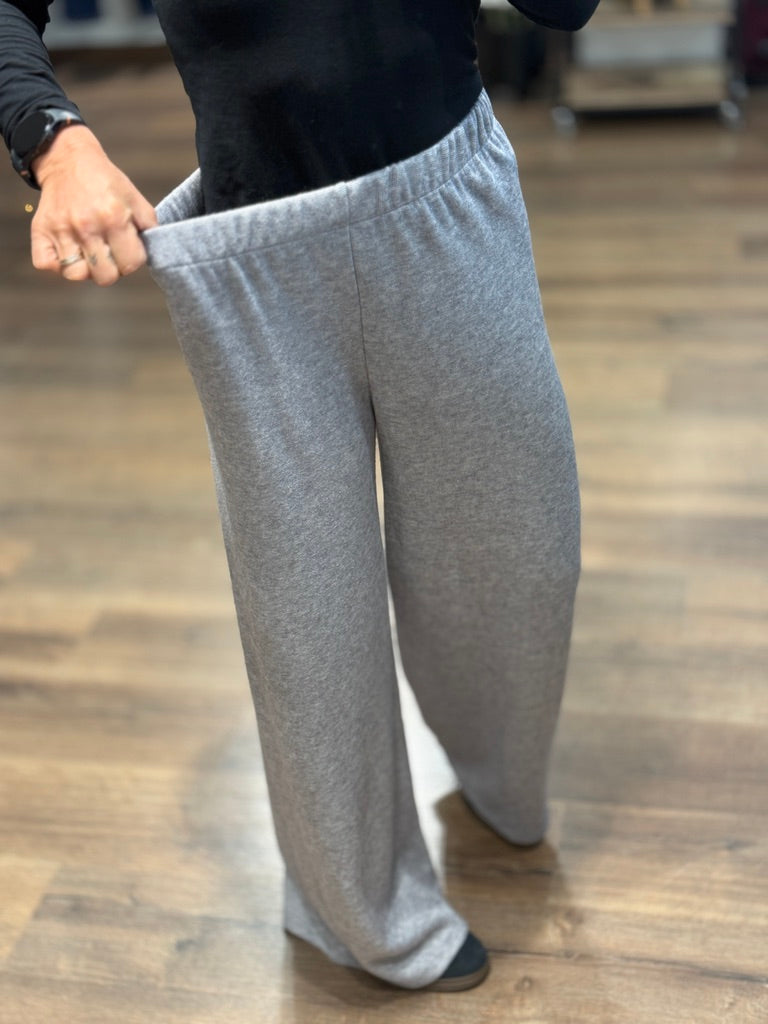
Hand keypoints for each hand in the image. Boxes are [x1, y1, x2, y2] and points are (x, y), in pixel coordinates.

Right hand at [30, 124, 157, 285]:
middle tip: (109, 253)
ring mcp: (62, 230)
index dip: (132, 260)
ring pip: (76, 275)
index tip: (127, 249)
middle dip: (112, 269)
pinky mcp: (41, 230)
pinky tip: (68, 251)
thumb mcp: (134, 197)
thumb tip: (156, 250)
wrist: (68, 159)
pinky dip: (57, 264)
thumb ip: (149, 224)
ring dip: (85, 268)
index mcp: (114, 217)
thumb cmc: (104, 181)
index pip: (131, 264)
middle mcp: (87, 226)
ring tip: (89, 252)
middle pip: (105, 277)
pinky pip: (47, 265)